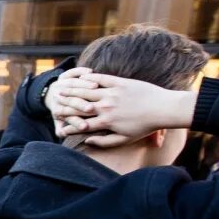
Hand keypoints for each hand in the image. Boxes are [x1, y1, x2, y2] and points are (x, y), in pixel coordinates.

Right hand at [52, 72, 196, 147]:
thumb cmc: (145, 127)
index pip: (81, 123)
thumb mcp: (124, 139)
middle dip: (65, 103)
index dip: (68, 124)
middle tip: (55, 101)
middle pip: (79, 105)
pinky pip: (101, 79)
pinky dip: (90, 78)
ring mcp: (112, 93)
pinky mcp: (120, 83)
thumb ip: (104, 142)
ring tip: (63, 87)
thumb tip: (87, 140)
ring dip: (73, 89)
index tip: (59, 125)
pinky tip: (82, 77)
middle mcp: (105, 107)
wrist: (163, 108)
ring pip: (87, 91)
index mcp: (105, 122)